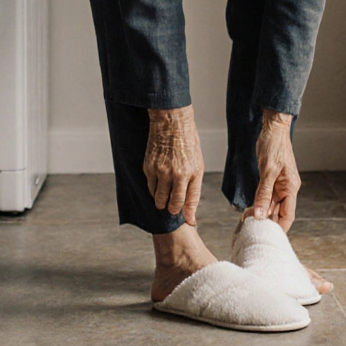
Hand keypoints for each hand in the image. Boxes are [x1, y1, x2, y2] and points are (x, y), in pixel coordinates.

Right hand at [145, 105, 203, 225]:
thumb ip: (194, 187)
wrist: (171, 123)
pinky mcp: (148, 167)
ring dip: (161, 201)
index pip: (189, 201)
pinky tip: (158, 183)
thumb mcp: (197, 164)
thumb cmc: (188, 143)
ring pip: (158, 198)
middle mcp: (176, 174)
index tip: (188, 221)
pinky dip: (153, 189)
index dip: (188, 214)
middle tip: (172, 208)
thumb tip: (190, 210)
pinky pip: (149, 187)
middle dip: (172, 209)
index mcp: (192, 172)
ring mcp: (161, 171)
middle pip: (172, 204)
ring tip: (164, 198)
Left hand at [253, 109, 299, 231]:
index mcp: (291, 188)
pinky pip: (267, 197)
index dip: (279, 229)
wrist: (273, 128)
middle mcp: (288, 188)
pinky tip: (249, 210)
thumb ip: (264, 194)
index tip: (267, 238)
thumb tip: (260, 214)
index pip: (288, 216)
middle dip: (266, 222)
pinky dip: (259, 204)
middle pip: (279, 213)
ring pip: (271, 206)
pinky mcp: (272, 180)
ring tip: (247, 221)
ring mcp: (280, 185)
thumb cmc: (273, 146)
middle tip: (251, 230)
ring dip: (261, 213)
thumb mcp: (268, 171)